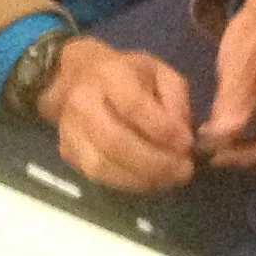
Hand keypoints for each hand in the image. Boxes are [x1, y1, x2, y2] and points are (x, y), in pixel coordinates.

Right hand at [38, 37, 196, 190]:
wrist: (78, 77)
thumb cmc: (129, 74)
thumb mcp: (161, 73)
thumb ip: (175, 100)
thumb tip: (181, 136)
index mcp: (109, 74)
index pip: (133, 106)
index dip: (162, 129)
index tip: (187, 143)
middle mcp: (83, 102)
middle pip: (114, 141)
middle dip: (154, 161)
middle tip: (184, 170)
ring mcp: (70, 129)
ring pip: (102, 164)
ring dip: (142, 177)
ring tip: (171, 178)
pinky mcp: (67, 152)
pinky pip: (96, 176)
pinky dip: (127, 182)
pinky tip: (151, 180)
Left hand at [201, 0, 255, 172]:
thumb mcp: (239, 56)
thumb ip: (233, 96)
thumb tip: (222, 136)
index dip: (247, 152)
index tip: (213, 152)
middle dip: (243, 156)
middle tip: (205, 150)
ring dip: (246, 154)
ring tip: (212, 144)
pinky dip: (252, 146)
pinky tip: (228, 138)